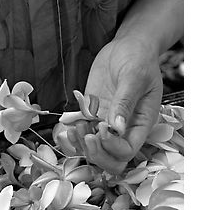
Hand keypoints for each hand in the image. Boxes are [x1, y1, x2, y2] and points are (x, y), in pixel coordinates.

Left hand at [83, 36, 162, 173]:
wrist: (127, 47)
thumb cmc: (138, 59)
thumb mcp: (134, 77)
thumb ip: (125, 102)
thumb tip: (116, 128)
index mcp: (140, 124)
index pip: (127, 151)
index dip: (112, 146)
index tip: (102, 128)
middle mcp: (124, 130)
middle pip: (111, 161)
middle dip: (97, 154)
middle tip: (88, 135)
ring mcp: (106, 125)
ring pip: (93, 152)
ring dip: (81, 145)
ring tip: (78, 126)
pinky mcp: (92, 117)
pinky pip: (80, 137)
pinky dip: (72, 136)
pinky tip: (69, 125)